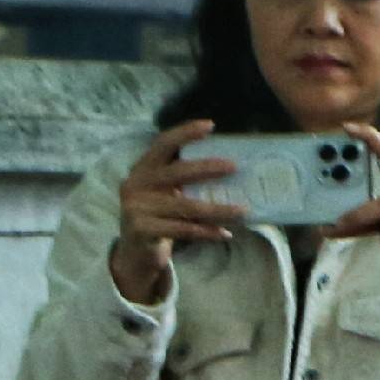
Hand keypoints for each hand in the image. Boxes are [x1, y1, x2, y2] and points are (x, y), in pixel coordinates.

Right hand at [109, 122, 239, 303]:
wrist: (136, 253)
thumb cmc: (160, 217)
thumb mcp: (166, 193)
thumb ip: (185, 181)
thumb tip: (233, 170)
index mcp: (143, 169)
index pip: (162, 144)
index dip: (184, 133)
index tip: (210, 125)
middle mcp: (135, 184)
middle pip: (176, 172)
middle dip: (207, 168)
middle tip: (235, 166)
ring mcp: (136, 207)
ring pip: (185, 206)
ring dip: (218, 209)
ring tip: (243, 211)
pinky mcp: (141, 230)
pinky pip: (182, 229)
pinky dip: (207, 231)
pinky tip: (225, 234)